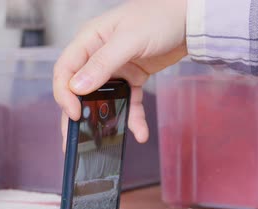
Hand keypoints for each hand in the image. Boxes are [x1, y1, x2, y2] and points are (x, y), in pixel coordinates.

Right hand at [53, 0, 187, 149]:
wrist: (192, 18)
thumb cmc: (160, 16)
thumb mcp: (129, 39)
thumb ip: (103, 63)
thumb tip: (76, 88)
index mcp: (88, 41)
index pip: (64, 71)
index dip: (64, 94)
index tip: (74, 113)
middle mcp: (97, 56)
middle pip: (78, 89)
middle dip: (77, 115)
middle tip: (73, 139)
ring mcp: (115, 69)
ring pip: (101, 99)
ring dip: (104, 121)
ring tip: (102, 142)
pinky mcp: (132, 78)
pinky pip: (128, 102)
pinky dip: (132, 117)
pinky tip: (139, 132)